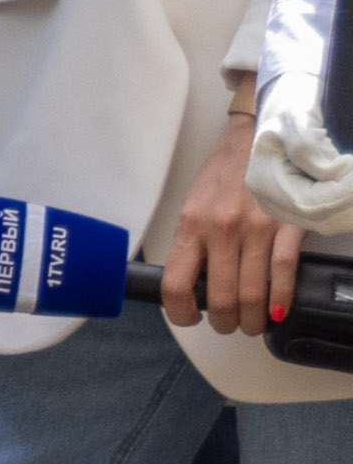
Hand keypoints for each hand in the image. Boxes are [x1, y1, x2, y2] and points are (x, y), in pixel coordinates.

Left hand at [171, 93, 300, 336]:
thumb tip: (193, 284)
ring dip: (252, 320)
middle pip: (220, 297)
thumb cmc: (225, 174)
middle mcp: (220, 230)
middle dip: (224, 322)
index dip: (181, 312)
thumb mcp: (195, 204)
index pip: (176, 283)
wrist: (260, 139)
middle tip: (229, 324)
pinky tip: (279, 311)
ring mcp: (256, 229)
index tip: (190, 318)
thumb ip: (194, 242)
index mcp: (191, 225)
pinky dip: (281, 300)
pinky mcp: (286, 226)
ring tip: (253, 323)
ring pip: (251, 294)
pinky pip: (283, 274)